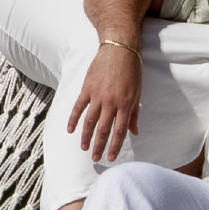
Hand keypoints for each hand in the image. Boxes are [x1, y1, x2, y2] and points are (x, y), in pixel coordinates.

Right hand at [68, 43, 141, 160]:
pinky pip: (78, 107)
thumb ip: (134, 114)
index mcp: (126, 104)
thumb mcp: (138, 92)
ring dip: (86, 137)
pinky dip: (73, 119)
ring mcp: (97, 95)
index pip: (119, 131)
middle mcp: (111, 102)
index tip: (111, 157)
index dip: (115, 146)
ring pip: (89, 121)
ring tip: (84, 148)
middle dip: (99, 146)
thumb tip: (135, 132)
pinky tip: (70, 130)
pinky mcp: (87, 88)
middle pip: (103, 129)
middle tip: (95, 159)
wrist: (119, 50)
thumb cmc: (132, 71)